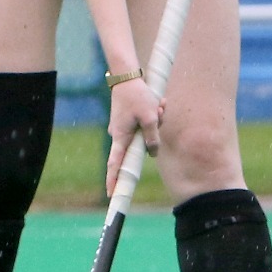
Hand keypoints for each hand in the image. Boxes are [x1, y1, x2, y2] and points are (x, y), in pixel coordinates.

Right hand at [104, 77, 164, 195]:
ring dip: (156, 122)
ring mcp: (123, 128)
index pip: (115, 165)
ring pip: (145, 134)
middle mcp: (119, 136)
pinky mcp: (129, 121)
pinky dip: (153, 116)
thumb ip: (153, 138)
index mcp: (121, 137)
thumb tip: (153, 153)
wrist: (127, 76)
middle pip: (139, 147)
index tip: (112, 195)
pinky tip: (158, 103)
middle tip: (158, 111)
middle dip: (153, 136)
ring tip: (159, 104)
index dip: (114, 181)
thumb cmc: (137, 96)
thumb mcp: (150, 117)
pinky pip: (144, 125)